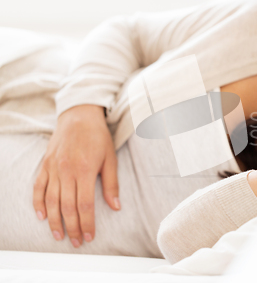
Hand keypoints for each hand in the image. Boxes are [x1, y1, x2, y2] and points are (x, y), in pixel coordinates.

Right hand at [33, 105, 119, 247]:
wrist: (79, 116)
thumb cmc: (98, 137)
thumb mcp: (111, 158)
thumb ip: (111, 184)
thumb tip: (116, 207)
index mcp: (85, 170)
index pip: (84, 205)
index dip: (87, 223)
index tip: (90, 236)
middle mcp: (66, 171)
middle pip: (67, 207)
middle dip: (72, 227)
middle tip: (77, 242)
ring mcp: (53, 168)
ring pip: (51, 200)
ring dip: (55, 221)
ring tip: (59, 236)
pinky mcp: (46, 165)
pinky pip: (38, 187)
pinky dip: (38, 203)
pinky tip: (41, 216)